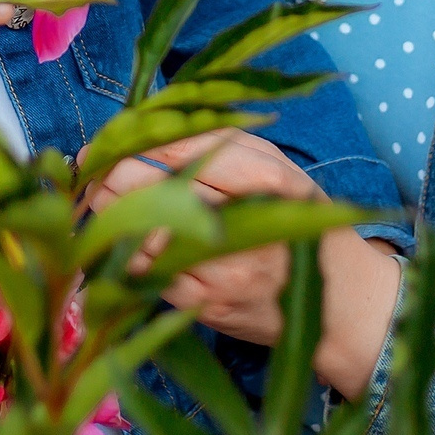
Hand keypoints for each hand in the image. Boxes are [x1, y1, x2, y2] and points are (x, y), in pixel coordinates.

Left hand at [84, 131, 405, 399]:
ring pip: (135, 236)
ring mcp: (223, 271)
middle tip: (96, 178)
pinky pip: (144, 277)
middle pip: (144, 190)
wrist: (339, 303)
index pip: (172, 150)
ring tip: (105, 209)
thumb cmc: (297, 220)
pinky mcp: (206, 307)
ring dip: (108, 221)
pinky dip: (123, 259)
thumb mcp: (275, 166)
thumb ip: (215, 140)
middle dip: (108, 181)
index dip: (125, 146)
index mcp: (262, 178)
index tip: (101, 148)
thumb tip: (143, 127)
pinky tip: (122, 246)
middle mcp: (243, 224)